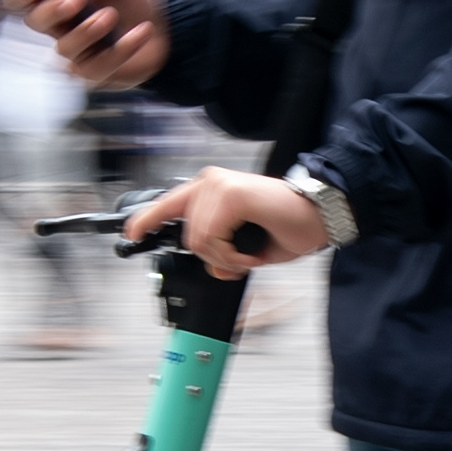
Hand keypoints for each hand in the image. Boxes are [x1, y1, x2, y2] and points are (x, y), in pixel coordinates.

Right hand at [11, 0, 168, 87]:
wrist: (164, 27)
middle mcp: (60, 27)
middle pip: (34, 21)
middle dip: (51, 9)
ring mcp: (75, 53)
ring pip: (64, 48)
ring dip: (86, 31)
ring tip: (110, 16)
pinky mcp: (95, 73)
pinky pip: (98, 67)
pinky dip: (122, 48)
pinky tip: (142, 31)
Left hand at [125, 166, 327, 281]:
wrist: (320, 217)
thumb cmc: (289, 226)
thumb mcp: (245, 247)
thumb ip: (220, 253)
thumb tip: (212, 268)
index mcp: (211, 190)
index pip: (170, 204)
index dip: (147, 220)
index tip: (131, 234)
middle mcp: (211, 182)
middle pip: (187, 237)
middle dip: (214, 258)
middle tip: (241, 258)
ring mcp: (219, 185)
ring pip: (199, 241)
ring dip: (226, 258)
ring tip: (249, 251)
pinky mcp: (230, 194)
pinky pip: (212, 239)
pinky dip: (232, 254)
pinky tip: (250, 249)